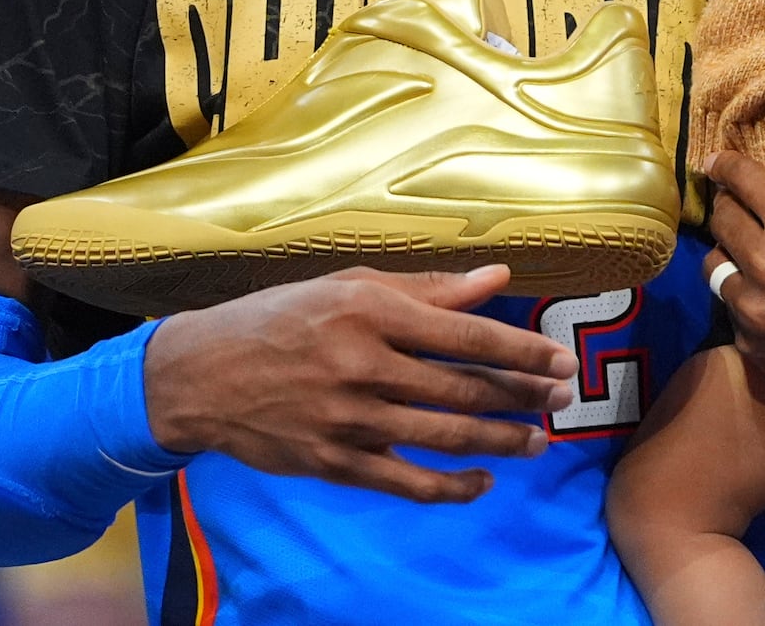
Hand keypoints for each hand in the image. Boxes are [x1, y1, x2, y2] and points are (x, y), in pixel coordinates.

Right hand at [141, 265, 578, 504]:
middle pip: (463, 389)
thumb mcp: (349, 285)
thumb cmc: (281, 318)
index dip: (521, 350)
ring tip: (535, 441)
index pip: (465, 333)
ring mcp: (348, 418)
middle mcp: (362, 363)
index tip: (561, 359)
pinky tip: (481, 482)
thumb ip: (427, 287)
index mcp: (369, 309)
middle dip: (523, 396)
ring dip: (500, 442)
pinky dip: (452, 487)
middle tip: (562, 399)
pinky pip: (407, 482)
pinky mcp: (334, 462)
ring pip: (444, 438)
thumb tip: (496, 277)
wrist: (202, 374)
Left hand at [704, 87, 764, 431]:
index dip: (727, 164)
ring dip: (732, 252)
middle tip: (749, 205)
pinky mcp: (756, 349)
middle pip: (719, 218)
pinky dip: (746, 296)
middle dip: (732, 205)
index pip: (734, 176)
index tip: (723, 162)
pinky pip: (730, 309)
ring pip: (715, 265)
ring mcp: (756, 313)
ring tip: (760, 250)